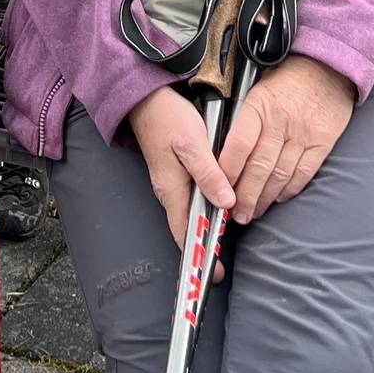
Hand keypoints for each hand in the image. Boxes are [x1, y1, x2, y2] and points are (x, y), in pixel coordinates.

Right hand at [128, 85, 234, 250]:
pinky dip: (204, 209)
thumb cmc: (169, 119)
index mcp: (171, 190)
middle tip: (221, 265)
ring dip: (205, 228)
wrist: (147, 99)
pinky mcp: (175, 173)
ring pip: (191, 214)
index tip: (214, 273)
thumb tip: (226, 204)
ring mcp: (171, 183)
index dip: (199, 255)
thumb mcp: (193, 145)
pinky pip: (191, 199)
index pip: (185, 233)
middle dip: (203, 247)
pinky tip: (217, 209)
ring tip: (222, 242)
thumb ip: (209, 174)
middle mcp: (169, 192)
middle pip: (187, 228)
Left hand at [218, 54, 355, 223]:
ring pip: (279, 176)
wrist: (328, 66)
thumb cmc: (288, 76)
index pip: (238, 145)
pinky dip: (288, 191)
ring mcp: (302, 135)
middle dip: (244, 196)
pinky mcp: (321, 144)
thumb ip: (243, 116)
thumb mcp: (257, 86)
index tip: (218, 189)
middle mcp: (281, 123)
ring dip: (264, 199)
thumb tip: (223, 147)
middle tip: (235, 214)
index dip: (227, 171)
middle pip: (258, 168)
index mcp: (260, 106)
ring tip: (253, 211)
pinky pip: (302, 174)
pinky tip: (278, 199)